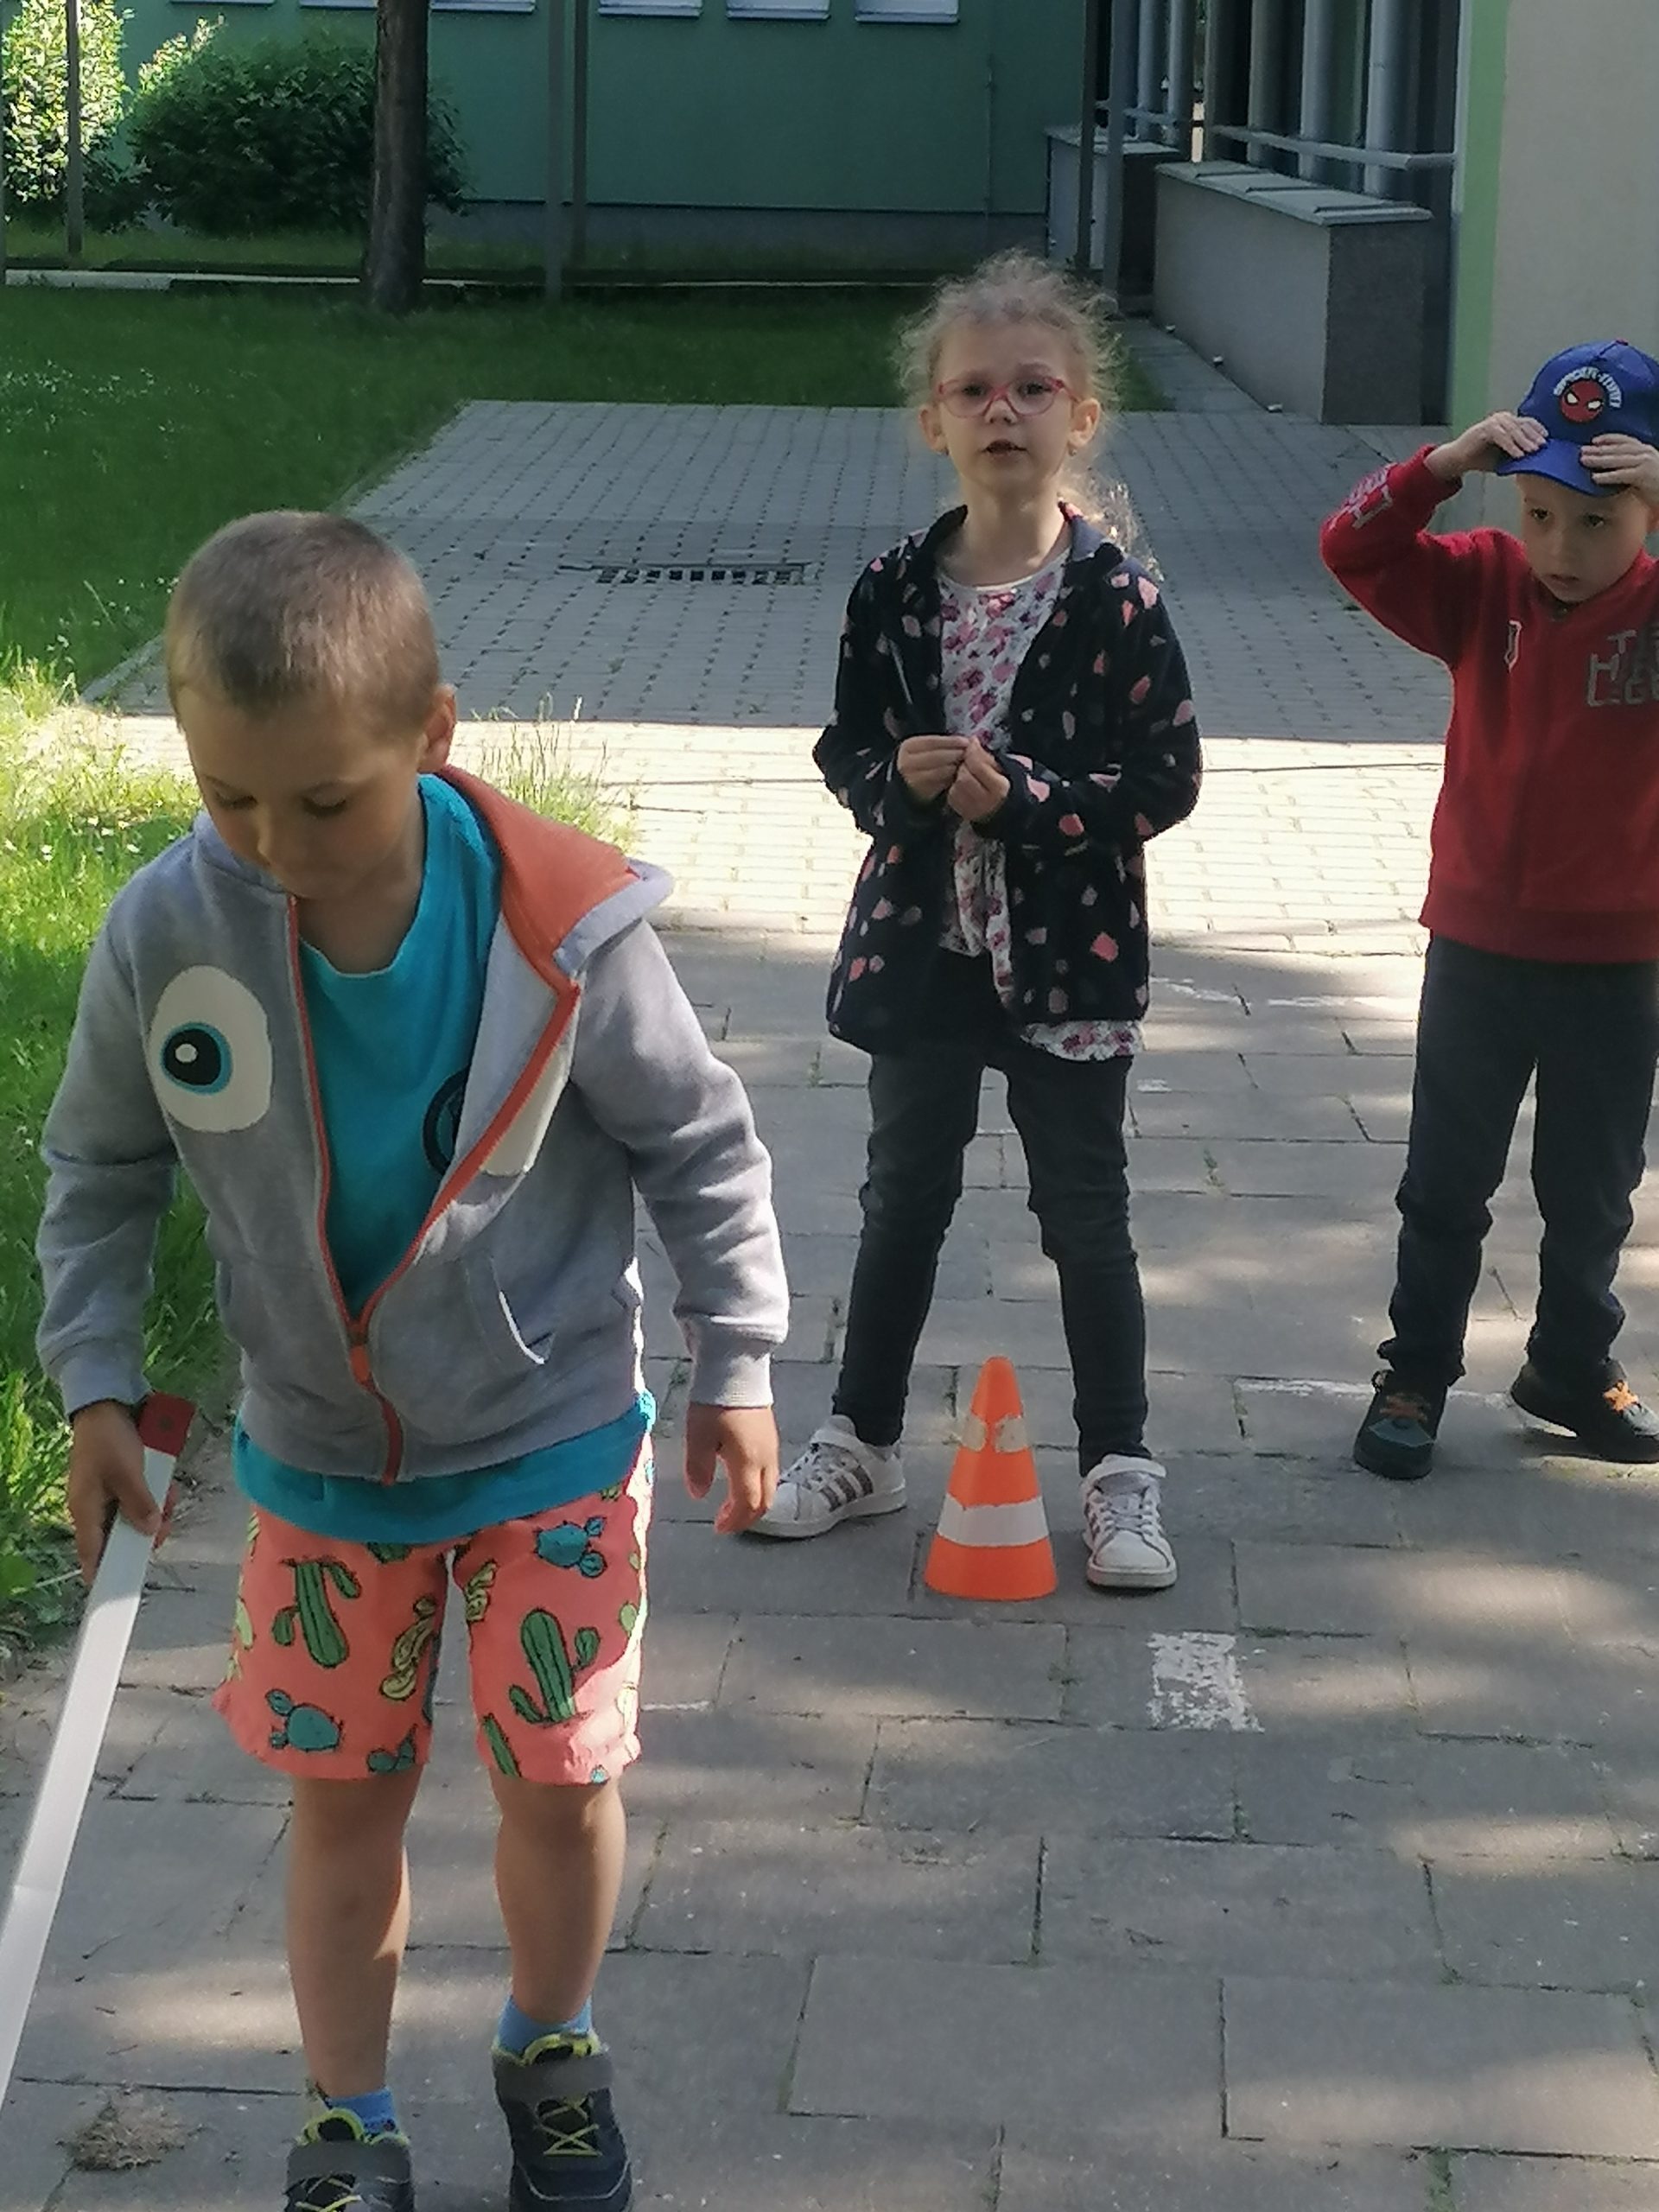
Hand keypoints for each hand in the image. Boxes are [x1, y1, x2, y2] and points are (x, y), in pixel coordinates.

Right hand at [66, 1400, 160, 1583]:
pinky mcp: (123, 1481)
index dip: (105, 1572)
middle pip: (120, 1536)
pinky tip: (167, 1487)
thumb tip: (150, 1532)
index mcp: (86, 1509)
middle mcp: (95, 1506)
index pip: (91, 1552)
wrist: (107, 1403)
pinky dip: (155, 1495)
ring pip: (135, 1516)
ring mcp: (109, 1494)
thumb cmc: (110, 1440)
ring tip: (168, 1497)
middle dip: (145, 1533)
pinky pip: (141, 1498)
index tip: (120, 1589)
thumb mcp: (127, 1472)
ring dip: (155, 1510)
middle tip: (165, 1526)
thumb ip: (139, 1503)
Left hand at [683, 1403, 778, 1533]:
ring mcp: (772, 1448)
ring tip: (732, 1505)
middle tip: (727, 1523)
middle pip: (765, 1501)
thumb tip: (698, 1494)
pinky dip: (757, 1487)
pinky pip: (771, 1473)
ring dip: (753, 1503)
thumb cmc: (715, 1404)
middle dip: (747, 1517)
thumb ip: (698, 1468)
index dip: (734, 1521)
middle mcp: (766, 1459)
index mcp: (748, 1462)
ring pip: (771, 1487)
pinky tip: (741, 1481)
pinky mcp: (772, 1437)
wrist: (737, 1369)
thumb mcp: (698, 1436)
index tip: (718, 1528)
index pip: (748, 1504)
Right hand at [896, 735, 968, 800]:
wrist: (913, 787)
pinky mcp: (921, 793)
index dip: (951, 741)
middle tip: (969, 754)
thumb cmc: (927, 762)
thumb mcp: (930, 749)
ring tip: (966, 765)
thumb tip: (968, 740)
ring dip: (955, 768)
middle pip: (935, 756)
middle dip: (955, 754)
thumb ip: (945, 744)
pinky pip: (941, 785)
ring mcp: (912, 779)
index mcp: (908, 747)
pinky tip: (959, 776)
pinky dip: (952, 780)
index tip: (967, 741)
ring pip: (939, 771)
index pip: (932, 742)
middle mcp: (906, 763)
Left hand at [946, 738, 1010, 823]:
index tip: (971, 745)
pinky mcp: (964, 813)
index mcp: (999, 787)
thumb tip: (972, 741)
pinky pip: (952, 797)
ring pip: (955, 788)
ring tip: (966, 775)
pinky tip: (963, 786)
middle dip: (963, 767)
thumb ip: (985, 755)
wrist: (1005, 807)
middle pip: (964, 778)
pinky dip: (955, 788)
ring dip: (958, 778)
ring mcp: (974, 810)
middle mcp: (986, 802)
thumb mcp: (1001, 766)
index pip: (977, 766)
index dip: (971, 752)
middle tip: (968, 763)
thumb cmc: (1002, 782)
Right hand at [1427, 412, 1545, 480]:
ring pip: (1513, 430)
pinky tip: (1518, 455)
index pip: (1527, 422)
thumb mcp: (1504, 455)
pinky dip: (1511, 446)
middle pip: (1522, 425)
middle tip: (1542, 447)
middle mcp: (1502, 419)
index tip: (1547, 440)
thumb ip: (1517, 453)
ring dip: (1524, 441)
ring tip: (1532, 451)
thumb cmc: (1481, 457)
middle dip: (1534, 436)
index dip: (1538, 430)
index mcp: (1508, 422)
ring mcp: (1493, 422)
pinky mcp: (1485, 429)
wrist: (1458, 459)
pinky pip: (1502, 437)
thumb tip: (1534, 458)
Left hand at [1583, 434, 1658, 502]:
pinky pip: (1622, 474)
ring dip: (1599, 459)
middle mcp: (1645, 453)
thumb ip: (1631, 467)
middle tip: (1582, 451)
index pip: (1625, 440)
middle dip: (1598, 450)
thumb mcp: (1646, 471)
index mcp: (1646, 450)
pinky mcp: (1643, 475)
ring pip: (1617, 459)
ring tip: (1584, 461)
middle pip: (1617, 449)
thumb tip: (1611, 469)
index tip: (1595, 440)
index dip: (1609, 439)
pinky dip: (1607, 476)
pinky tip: (1595, 478)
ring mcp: (1645, 463)